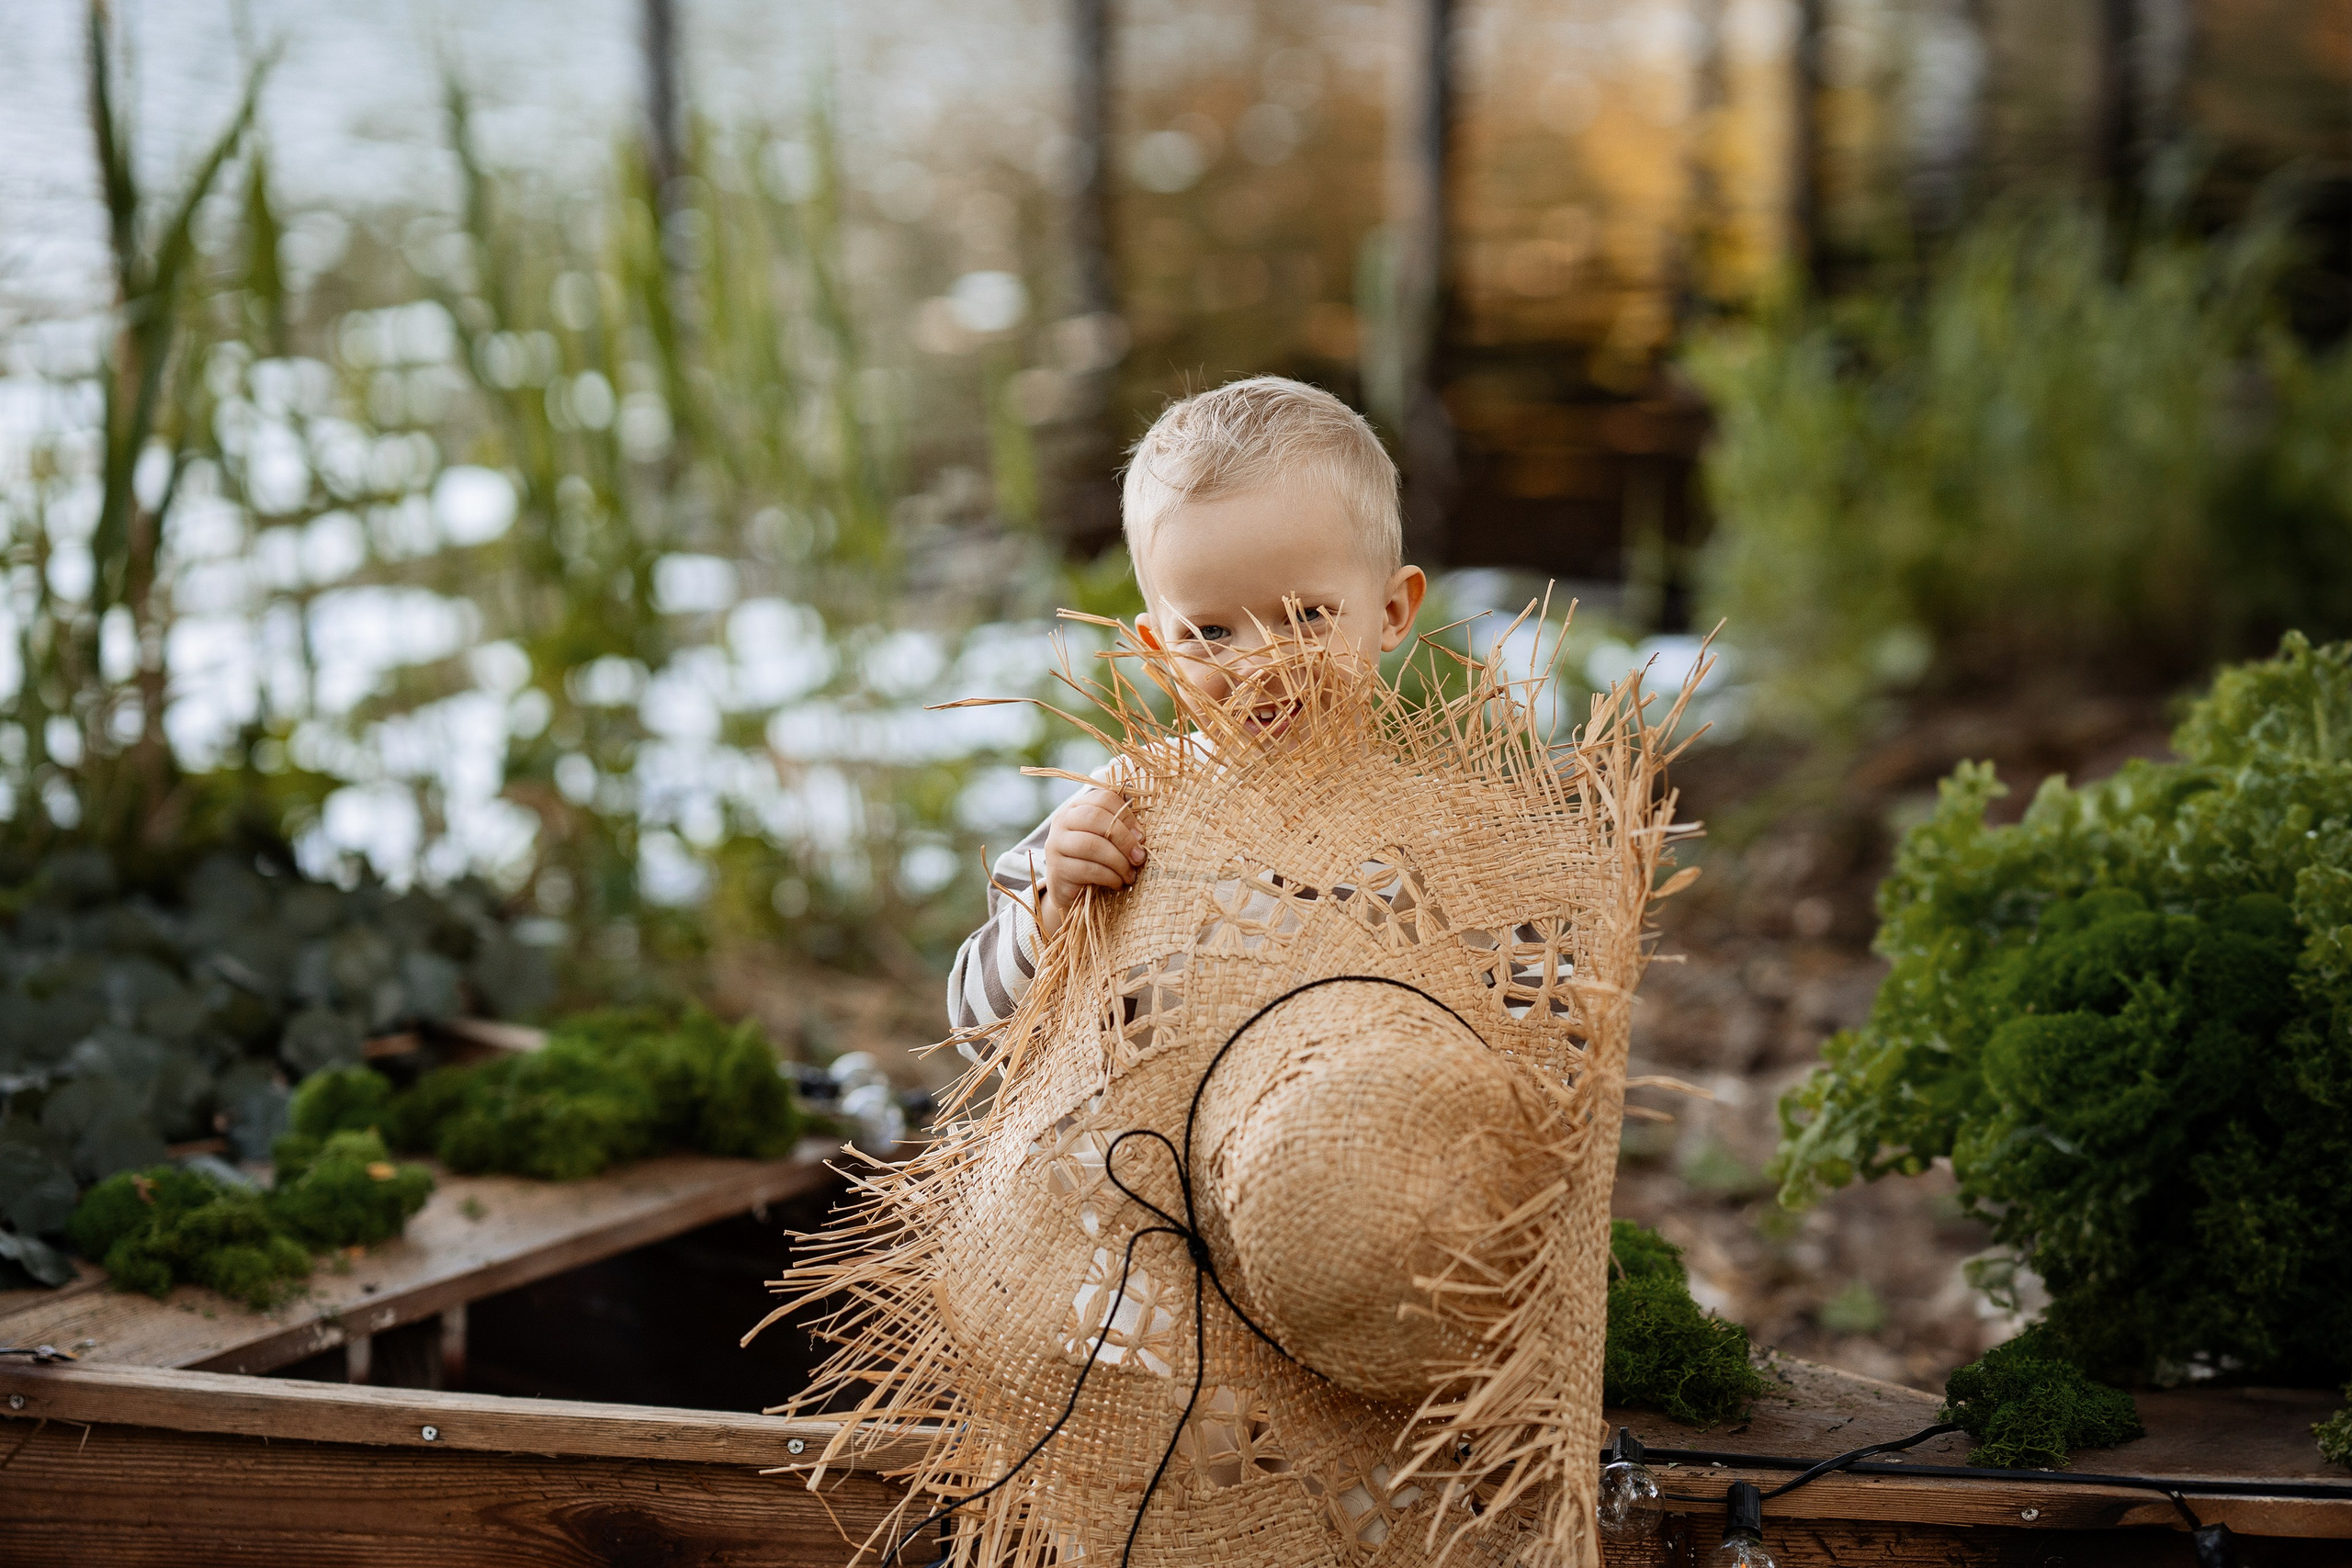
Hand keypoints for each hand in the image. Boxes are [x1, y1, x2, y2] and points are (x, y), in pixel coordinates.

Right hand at [1036, 785, 1144, 937]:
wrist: (1068, 890)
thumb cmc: (1095, 860)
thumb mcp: (1107, 840)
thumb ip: (1120, 829)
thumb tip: (1140, 834)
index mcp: (1078, 807)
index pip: (1104, 798)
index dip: (1127, 816)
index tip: (1141, 836)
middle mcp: (1063, 821)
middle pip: (1096, 818)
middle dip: (1124, 838)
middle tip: (1139, 857)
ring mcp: (1056, 844)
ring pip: (1092, 845)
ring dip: (1118, 862)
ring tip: (1130, 875)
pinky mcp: (1057, 869)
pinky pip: (1088, 869)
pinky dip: (1109, 877)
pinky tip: (1117, 883)